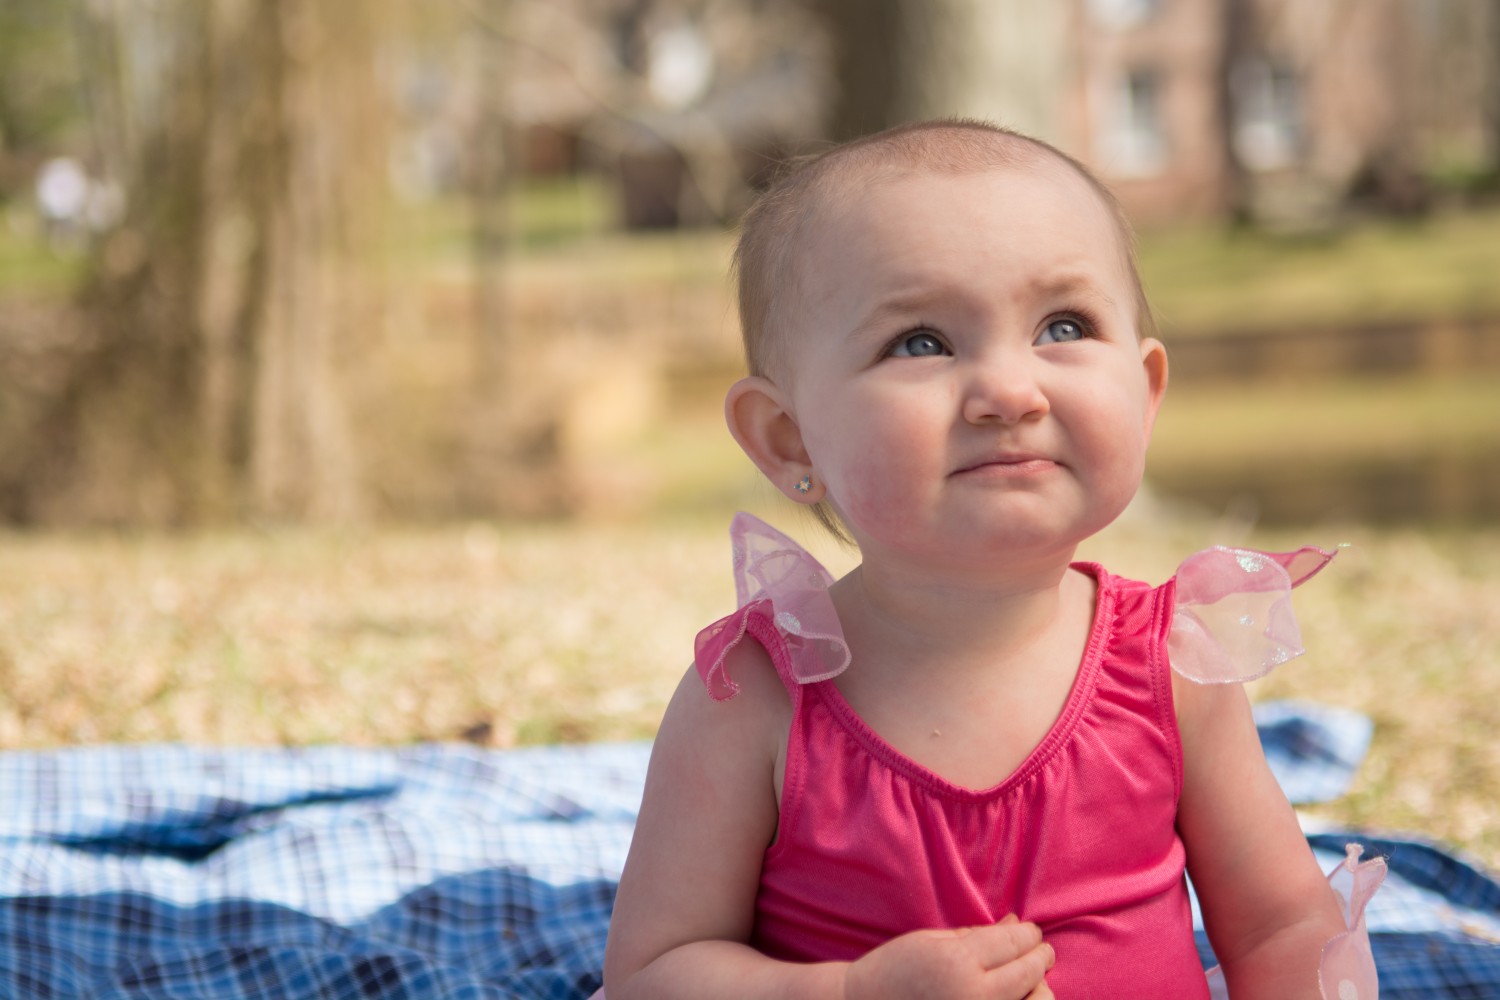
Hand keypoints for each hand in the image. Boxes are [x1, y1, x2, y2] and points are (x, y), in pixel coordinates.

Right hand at [843, 915, 1054, 999]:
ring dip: (1039, 986)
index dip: (1028, 934)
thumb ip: (979, 934)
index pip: (1011, 943)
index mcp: (956, 962)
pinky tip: (1019, 996)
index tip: (1032, 930)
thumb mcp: (934, 941)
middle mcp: (972, 995)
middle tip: (1042, 949)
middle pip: (1027, 973)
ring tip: (1033, 976)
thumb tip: (1017, 922)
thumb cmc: (895, 969)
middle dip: (1040, 957)